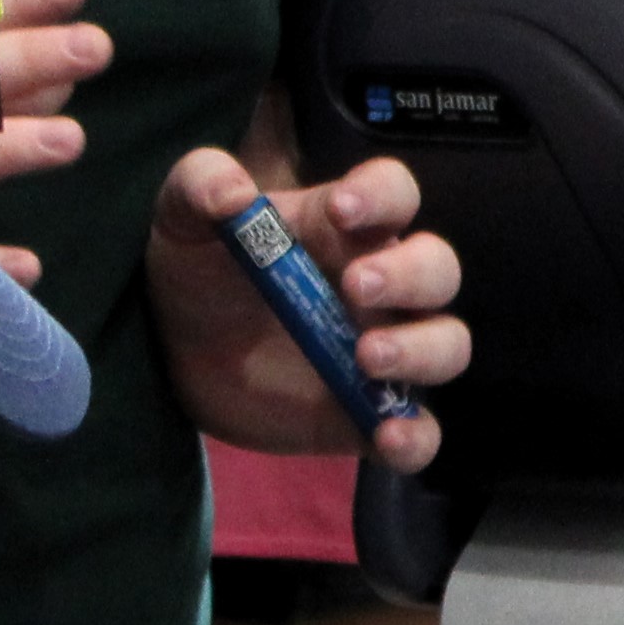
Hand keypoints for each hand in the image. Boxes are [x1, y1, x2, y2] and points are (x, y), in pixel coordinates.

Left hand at [151, 145, 466, 468]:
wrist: (176, 357)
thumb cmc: (200, 273)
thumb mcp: (184, 220)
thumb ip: (200, 186)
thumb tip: (233, 192)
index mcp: (347, 230)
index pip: (394, 193)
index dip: (380, 196)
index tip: (340, 210)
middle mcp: (385, 288)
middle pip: (437, 268)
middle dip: (409, 275)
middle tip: (356, 286)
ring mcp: (387, 352)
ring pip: (447, 344)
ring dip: (421, 349)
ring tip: (367, 358)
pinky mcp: (372, 415)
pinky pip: (422, 430)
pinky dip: (416, 437)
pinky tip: (385, 438)